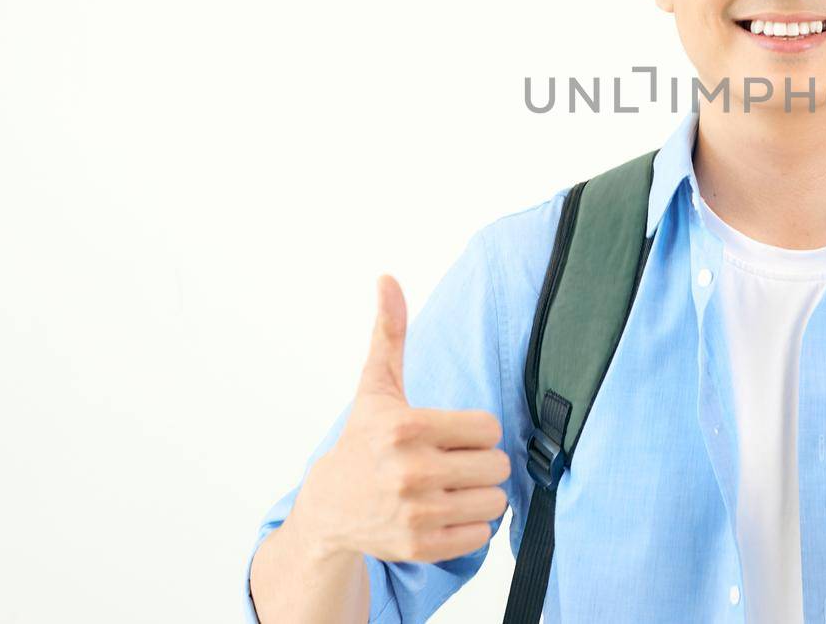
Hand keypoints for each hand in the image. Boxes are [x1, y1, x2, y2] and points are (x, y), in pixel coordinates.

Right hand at [289, 275, 510, 563]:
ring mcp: (415, 515)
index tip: (450, 434)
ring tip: (447, 488)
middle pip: (496, 465)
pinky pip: (480, 534)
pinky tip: (441, 513)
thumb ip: (390, 330)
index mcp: (406, 428)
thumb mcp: (377, 386)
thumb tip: (386, 277)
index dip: (475, 431)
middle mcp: (410, 473)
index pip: (489, 428)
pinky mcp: (420, 548)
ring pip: (495, 501)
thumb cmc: (364, 439)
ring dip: (478, 495)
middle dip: (478, 463)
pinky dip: (469, 526)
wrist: (330, 507)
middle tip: (449, 462)